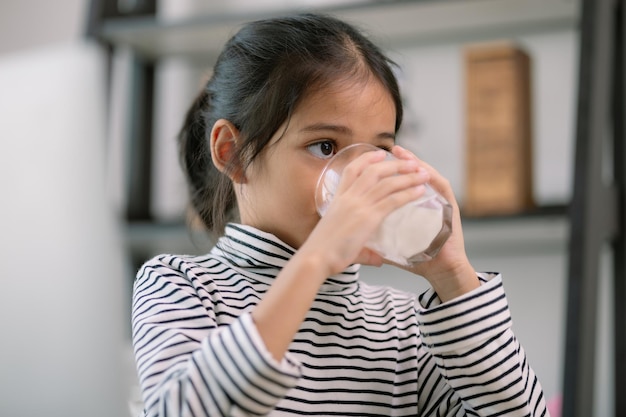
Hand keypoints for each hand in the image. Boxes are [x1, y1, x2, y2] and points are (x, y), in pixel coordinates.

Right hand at [302, 149, 430, 278]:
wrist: (316, 257)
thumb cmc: (323, 253)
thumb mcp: (340, 239)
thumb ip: (364, 248)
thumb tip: (379, 259)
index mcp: (338, 199)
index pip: (352, 170)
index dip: (366, 159)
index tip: (380, 154)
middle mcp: (349, 198)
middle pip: (374, 171)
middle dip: (395, 164)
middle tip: (411, 162)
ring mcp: (359, 206)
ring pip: (387, 183)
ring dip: (407, 176)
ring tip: (422, 174)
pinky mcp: (369, 218)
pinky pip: (393, 200)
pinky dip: (408, 193)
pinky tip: (419, 191)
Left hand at [387, 146, 479, 301]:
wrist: (442, 272)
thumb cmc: (420, 261)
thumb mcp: (391, 248)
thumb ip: (376, 243)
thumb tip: (358, 244)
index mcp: (410, 209)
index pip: (397, 185)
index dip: (386, 172)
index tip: (372, 162)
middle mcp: (425, 201)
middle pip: (410, 175)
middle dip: (399, 162)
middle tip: (390, 149)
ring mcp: (438, 202)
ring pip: (426, 175)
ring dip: (415, 163)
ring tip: (404, 154)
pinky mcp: (449, 208)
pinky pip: (442, 187)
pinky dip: (433, 176)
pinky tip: (424, 169)